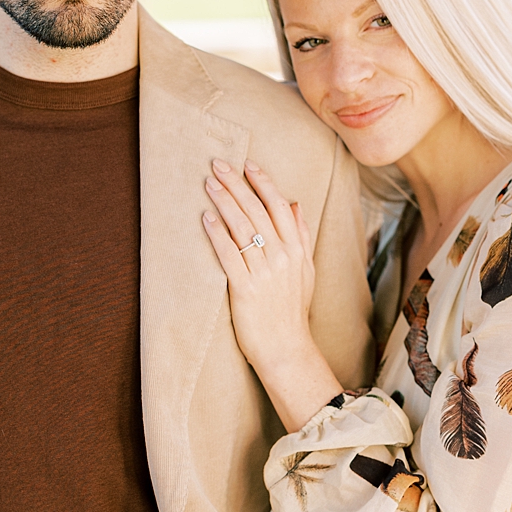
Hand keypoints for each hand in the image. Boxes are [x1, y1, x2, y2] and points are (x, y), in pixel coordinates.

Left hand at [202, 158, 342, 428]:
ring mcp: (264, 272)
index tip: (248, 164)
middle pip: (258, 211)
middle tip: (218, 164)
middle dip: (237, 184)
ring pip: (242, 228)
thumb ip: (300, 236)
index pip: (280, 207)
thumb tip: (294, 204)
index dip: (263, 183)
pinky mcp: (245, 288)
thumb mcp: (306, 271)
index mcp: (298, 250)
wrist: (286, 347)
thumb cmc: (292, 310)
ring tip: (209, 183)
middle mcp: (283, 257)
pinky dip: (217, 234)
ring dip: (224, 202)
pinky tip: (205, 218)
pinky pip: (229, 255)